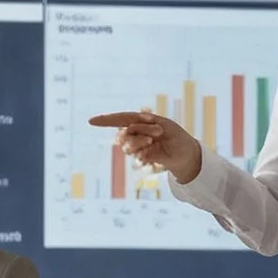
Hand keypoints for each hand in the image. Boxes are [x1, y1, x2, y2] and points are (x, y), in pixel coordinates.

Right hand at [88, 110, 204, 185]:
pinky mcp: (142, 157)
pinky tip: (153, 153)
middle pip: (122, 133)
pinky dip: (143, 153)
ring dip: (139, 142)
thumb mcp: (163, 124)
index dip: (105, 120)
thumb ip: (144, 125)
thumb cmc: (176, 135)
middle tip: (157, 132)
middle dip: (137, 132)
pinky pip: (135, 156)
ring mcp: (138, 146)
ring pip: (127, 145)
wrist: (186, 152)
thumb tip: (128, 128)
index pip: (119, 119)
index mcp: (139, 121)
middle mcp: (135, 134)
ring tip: (153, 141)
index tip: (91, 121)